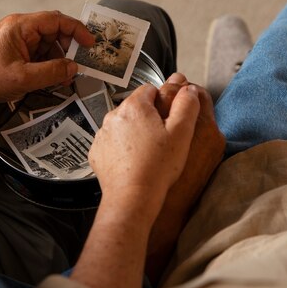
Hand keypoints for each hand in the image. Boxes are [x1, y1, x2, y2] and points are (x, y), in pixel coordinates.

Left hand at [0, 11, 93, 102]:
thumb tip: (74, 67)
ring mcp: (18, 40)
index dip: (77, 30)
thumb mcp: (23, 78)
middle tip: (79, 65)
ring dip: (59, 60)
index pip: (57, 20)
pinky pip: (39, 54)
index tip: (90, 43)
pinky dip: (48, 65)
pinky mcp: (16, 52)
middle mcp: (20, 29)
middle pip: (55, 32)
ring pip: (49, 45)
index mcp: (21, 26)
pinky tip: (52, 79)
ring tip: (64, 78)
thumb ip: (52, 72)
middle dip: (69, 48)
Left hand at [73, 82, 200, 287]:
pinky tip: (134, 162)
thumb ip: (187, 105)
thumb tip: (189, 89)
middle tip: (161, 139)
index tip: (169, 119)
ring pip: (122, 125)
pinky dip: (121, 148)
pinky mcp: (97, 151)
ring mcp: (102, 134)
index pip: (149, 89)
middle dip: (148, 118)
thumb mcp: (182, 133)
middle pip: (135, 107)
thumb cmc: (158, 166)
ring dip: (133, 133)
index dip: (162, 102)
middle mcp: (113, 115)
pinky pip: (112, 143)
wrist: (132, 197)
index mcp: (134, 106)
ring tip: (148, 153)